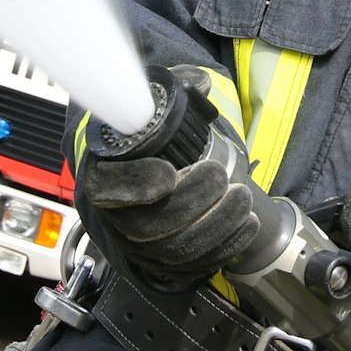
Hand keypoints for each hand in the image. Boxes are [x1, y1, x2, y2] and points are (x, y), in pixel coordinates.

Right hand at [76, 68, 257, 288]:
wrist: (148, 171)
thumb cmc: (151, 140)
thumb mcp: (156, 108)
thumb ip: (174, 93)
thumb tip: (200, 84)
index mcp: (104, 175)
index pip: (108, 188)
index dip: (135, 185)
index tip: (167, 173)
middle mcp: (116, 216)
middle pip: (147, 226)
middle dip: (190, 203)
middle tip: (220, 178)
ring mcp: (141, 246)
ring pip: (174, 250)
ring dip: (214, 226)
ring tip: (241, 198)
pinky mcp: (165, 262)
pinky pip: (193, 266)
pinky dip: (224, 247)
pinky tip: (246, 225)